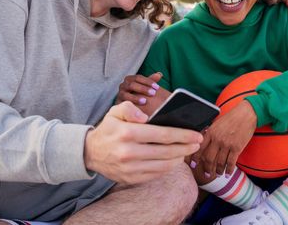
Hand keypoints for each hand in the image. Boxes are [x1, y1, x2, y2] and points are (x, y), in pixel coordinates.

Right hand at [84, 101, 202, 183]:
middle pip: (167, 151)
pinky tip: (174, 160)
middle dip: (186, 147)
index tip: (196, 134)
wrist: (90, 153)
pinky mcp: (131, 179)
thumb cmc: (108, 129)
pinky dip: (168, 167)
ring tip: (187, 150)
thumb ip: (130, 108)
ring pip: (164, 165)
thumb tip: (145, 117)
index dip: (182, 135)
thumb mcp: (114, 111)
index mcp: (127, 133)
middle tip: (197, 142)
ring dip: (179, 158)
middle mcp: (129, 152)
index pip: (162, 134)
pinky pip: (156, 174)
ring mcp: (130, 168)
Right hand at [117, 72, 169, 115]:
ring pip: (125, 94)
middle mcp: (123, 86)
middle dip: (143, 89)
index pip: (138, 77)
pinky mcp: (118, 104)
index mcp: (130, 79)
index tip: (157, 87)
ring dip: (135, 98)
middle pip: (131, 84)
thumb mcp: (145, 87)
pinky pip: (122, 105)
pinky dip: (129, 106)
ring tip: (145, 101)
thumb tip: (160, 74)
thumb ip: (151, 80)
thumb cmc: (139, 94)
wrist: (129, 106)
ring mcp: (119, 95)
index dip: (148, 81)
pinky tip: (137, 109)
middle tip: (153, 93)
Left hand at [189, 101, 256, 177]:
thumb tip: (202, 142)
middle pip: (209, 158)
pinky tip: (227, 174)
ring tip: (218, 174)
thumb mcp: (216, 123)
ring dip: (218, 171)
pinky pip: (231, 162)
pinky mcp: (237, 148)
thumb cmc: (231, 118)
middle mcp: (217, 139)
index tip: (193, 165)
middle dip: (207, 169)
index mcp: (210, 132)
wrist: (246, 114)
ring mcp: (227, 144)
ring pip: (220, 162)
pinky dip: (229, 170)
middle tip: (207, 174)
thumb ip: (209, 133)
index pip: (199, 148)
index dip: (195, 158)